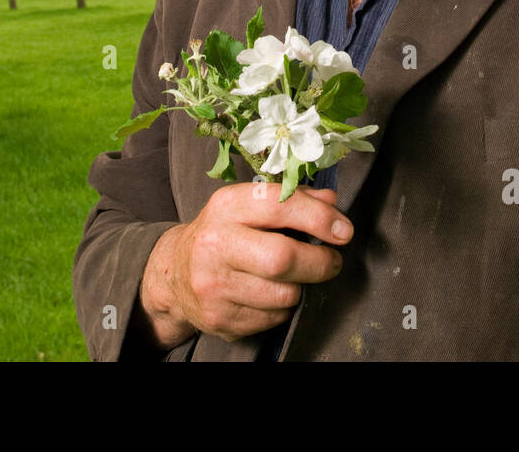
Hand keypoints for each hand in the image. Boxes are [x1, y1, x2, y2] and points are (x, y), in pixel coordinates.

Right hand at [137, 183, 352, 347]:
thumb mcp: (248, 206)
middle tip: (331, 261)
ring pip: (283, 294)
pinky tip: (272, 294)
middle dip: (319, 262)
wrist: (174, 274)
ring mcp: (214, 285)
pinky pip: (273, 318)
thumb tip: (331, 201)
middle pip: (283, 258)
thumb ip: (291, 200)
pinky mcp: (219, 318)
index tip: (343, 231)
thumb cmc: (223, 234)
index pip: (279, 205)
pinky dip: (284, 308)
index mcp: (226, 206)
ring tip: (295, 278)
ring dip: (301, 288)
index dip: (319, 218)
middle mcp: (215, 244)